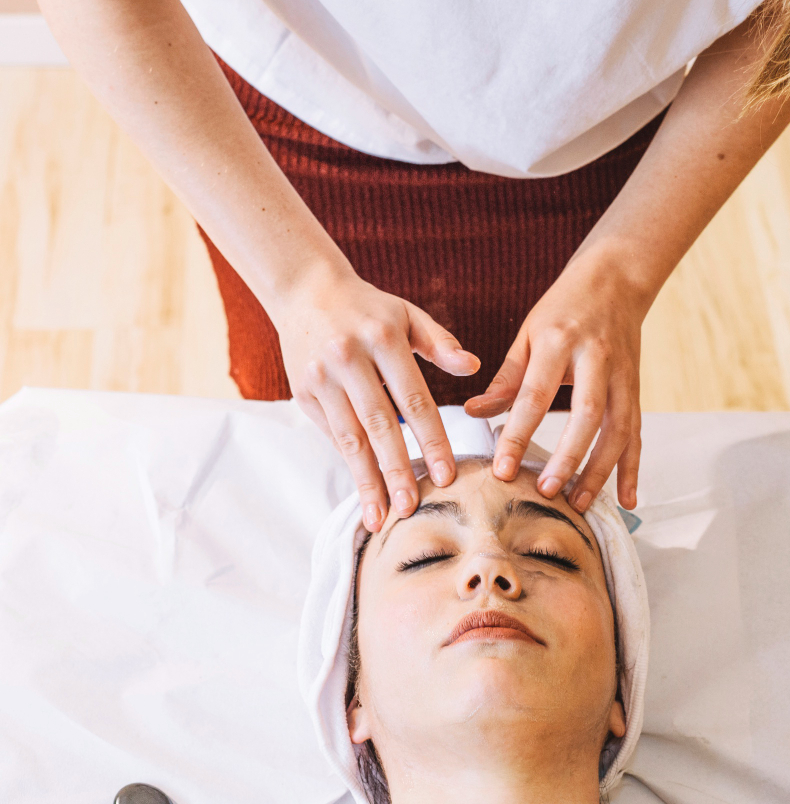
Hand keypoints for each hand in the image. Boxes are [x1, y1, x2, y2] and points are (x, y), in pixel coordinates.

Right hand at [274, 263, 479, 531]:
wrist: (305, 289)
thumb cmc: (369, 308)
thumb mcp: (407, 314)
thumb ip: (440, 342)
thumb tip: (474, 366)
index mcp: (383, 338)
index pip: (415, 399)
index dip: (432, 440)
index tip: (447, 475)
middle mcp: (349, 358)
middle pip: (378, 425)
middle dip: (396, 471)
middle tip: (412, 509)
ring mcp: (320, 376)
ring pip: (348, 437)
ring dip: (366, 480)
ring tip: (381, 516)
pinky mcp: (301, 390)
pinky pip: (330, 432)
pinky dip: (347, 462)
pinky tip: (363, 489)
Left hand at [464, 249, 644, 512]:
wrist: (616, 278)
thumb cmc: (563, 307)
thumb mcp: (528, 333)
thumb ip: (506, 377)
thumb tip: (473, 413)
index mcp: (558, 341)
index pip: (536, 394)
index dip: (519, 434)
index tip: (502, 469)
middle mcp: (595, 358)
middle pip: (586, 415)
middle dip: (567, 457)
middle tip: (545, 492)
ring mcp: (622, 373)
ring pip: (618, 428)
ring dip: (600, 470)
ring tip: (578, 503)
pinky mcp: (638, 385)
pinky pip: (637, 431)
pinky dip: (633, 466)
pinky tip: (626, 498)